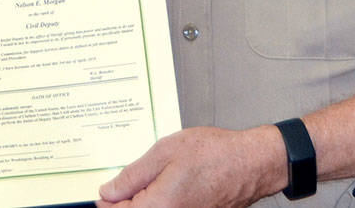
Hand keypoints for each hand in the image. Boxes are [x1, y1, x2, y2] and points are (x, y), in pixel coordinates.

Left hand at [96, 125, 284, 207]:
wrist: (251, 163)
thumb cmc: (215, 153)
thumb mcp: (164, 152)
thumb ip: (133, 175)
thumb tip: (109, 191)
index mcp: (161, 205)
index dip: (107, 202)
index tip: (103, 191)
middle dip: (125, 202)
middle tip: (123, 184)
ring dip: (144, 201)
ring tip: (149, 179)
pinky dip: (161, 201)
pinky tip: (164, 185)